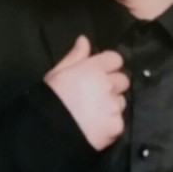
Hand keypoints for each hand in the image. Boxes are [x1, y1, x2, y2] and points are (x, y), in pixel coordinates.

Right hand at [44, 34, 128, 150]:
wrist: (50, 132)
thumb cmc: (50, 99)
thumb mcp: (57, 73)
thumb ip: (75, 56)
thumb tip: (85, 40)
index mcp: (94, 69)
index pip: (115, 59)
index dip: (108, 65)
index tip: (99, 73)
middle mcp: (109, 85)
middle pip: (123, 80)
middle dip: (112, 85)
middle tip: (97, 95)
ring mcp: (114, 106)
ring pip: (122, 101)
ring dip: (112, 105)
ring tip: (95, 114)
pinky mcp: (117, 126)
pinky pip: (119, 122)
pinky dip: (110, 124)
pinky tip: (96, 127)